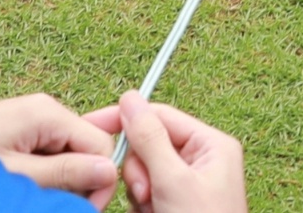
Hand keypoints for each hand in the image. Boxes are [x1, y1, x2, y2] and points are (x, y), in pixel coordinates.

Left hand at [0, 93, 117, 205]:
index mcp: (48, 113)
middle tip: (59, 205)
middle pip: (89, 148)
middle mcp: (47, 110)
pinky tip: (40, 187)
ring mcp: (36, 120)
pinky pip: (53, 154)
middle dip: (83, 179)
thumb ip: (65, 173)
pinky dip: (52, 174)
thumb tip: (109, 170)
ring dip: (65, 180)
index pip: (101, 143)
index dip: (100, 178)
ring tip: (41, 197)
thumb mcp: (19, 176)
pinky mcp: (25, 132)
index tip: (86, 207)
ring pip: (73, 154)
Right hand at [109, 96, 244, 212]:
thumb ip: (149, 140)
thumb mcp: (174, 182)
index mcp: (210, 145)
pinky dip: (142, 207)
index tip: (92, 126)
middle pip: (148, 145)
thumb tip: (130, 100)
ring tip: (155, 210)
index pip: (160, 116)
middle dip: (140, 171)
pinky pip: (144, 194)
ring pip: (142, 172)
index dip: (127, 120)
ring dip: (140, 193)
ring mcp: (187, 184)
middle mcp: (200, 160)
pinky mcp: (174, 204)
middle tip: (148, 193)